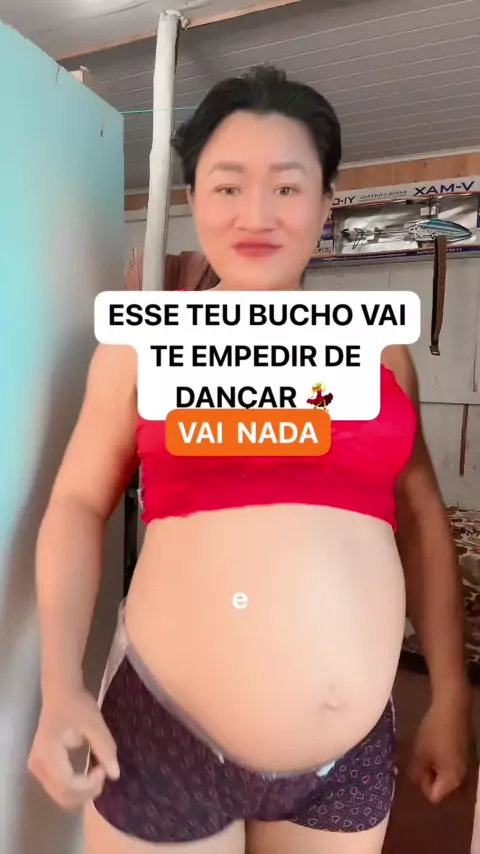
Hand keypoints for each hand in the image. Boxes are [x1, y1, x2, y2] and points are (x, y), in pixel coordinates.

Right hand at [28, 686, 119, 810]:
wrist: (61, 694)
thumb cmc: (77, 705)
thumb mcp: (94, 724)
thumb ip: (105, 749)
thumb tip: (115, 775)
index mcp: (47, 754)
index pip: (67, 786)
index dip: (89, 786)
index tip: (104, 770)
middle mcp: (37, 767)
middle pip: (63, 797)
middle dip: (87, 792)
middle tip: (103, 773)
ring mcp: (37, 770)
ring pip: (61, 797)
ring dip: (82, 793)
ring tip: (98, 772)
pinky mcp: (42, 770)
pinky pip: (59, 790)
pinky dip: (76, 789)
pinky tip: (89, 774)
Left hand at [407, 688, 471, 803]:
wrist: (454, 707)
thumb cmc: (434, 731)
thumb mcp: (419, 752)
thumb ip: (416, 772)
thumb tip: (415, 781)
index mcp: (452, 781)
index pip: (434, 796)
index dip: (422, 783)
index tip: (417, 767)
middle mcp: (464, 777)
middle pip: (443, 787)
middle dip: (430, 776)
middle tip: (422, 758)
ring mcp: (469, 765)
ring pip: (449, 775)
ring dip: (437, 767)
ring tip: (429, 750)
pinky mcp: (470, 752)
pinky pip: (455, 764)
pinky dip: (446, 759)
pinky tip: (439, 743)